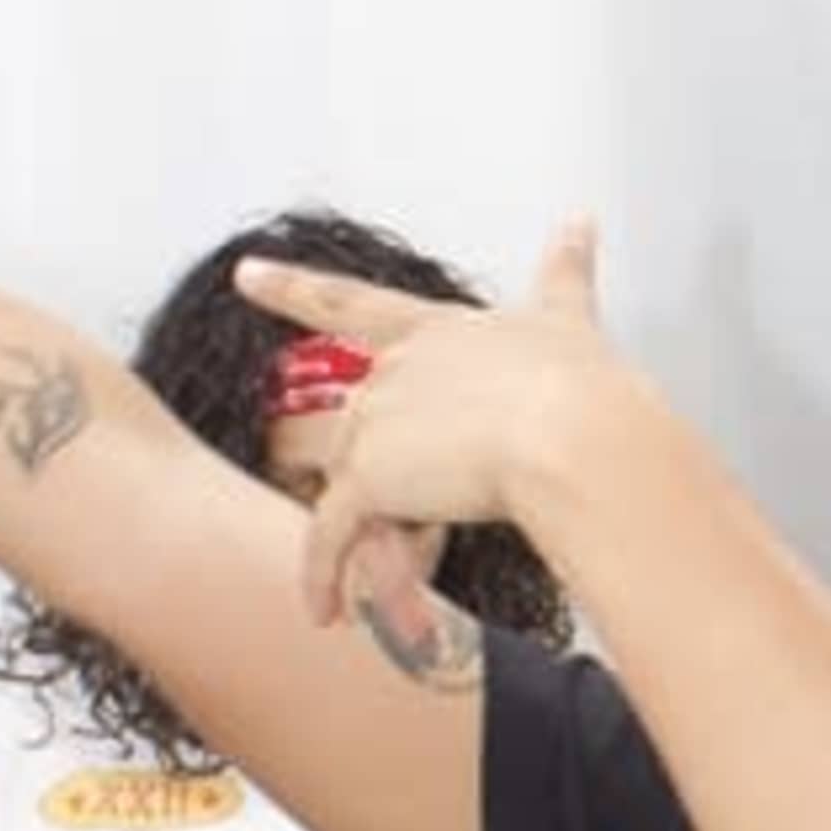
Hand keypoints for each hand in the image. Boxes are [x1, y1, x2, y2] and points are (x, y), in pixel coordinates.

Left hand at [239, 225, 610, 624]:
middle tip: (452, 519)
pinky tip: (324, 610)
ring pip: (352, 486)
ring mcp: (376, 418)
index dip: (293, 288)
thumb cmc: (584, 385)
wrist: (579, 434)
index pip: (349, 304)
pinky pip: (330, 535)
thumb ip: (566, 269)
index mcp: (436, 329)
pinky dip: (323, 575)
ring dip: (385, 535)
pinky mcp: (368, 475)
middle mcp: (394, 368)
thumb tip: (582, 220)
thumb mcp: (570, 317)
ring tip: (421, 574)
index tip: (246, 274)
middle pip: (361, 430)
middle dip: (396, 484)